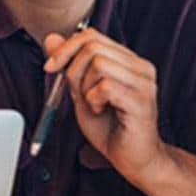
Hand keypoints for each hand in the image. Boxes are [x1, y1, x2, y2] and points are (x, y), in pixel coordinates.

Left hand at [44, 27, 165, 180]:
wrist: (134, 159)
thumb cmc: (112, 129)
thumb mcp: (82, 93)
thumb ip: (70, 66)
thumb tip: (51, 38)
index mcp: (129, 61)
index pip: (92, 35)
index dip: (66, 48)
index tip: (50, 67)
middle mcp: (141, 67)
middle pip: (93, 46)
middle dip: (73, 70)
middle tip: (78, 94)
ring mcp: (144, 83)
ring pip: (98, 64)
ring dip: (85, 88)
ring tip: (94, 105)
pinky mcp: (141, 100)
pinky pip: (105, 87)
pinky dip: (93, 100)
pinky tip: (100, 111)